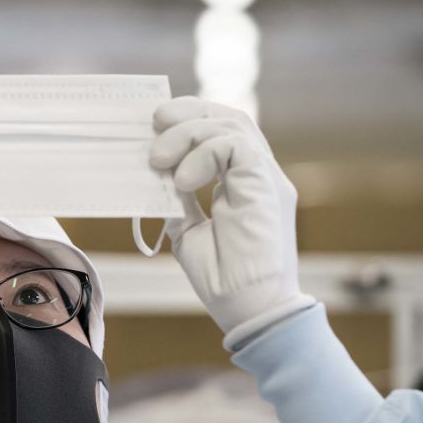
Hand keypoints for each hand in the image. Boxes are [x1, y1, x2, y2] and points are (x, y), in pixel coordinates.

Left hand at [147, 97, 313, 348]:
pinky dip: (202, 153)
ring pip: (232, 126)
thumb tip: (159, 181)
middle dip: (190, 112)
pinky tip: (181, 181)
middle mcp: (260, 175)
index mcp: (245, 184)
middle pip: (230, 119)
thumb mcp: (190, 233)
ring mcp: (266, 178)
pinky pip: (235, 145)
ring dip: (188, 134)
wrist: (250, 310)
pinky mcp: (267, 184)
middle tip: (155, 122)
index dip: (192, 121)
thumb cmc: (225, 281)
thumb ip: (180, 205)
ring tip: (157, 160)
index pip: (224, 133)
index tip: (156, 127)